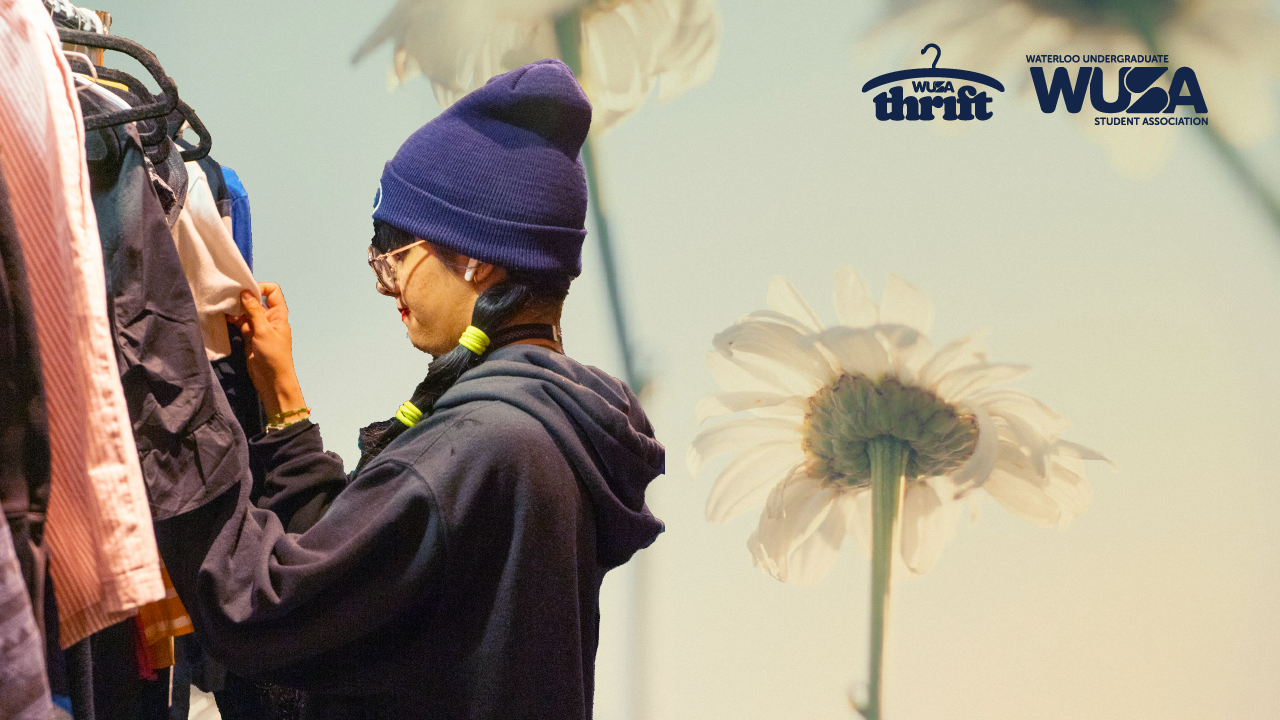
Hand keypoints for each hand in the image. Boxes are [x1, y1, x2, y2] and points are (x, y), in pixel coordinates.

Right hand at [227, 282, 306, 416]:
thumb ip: (255, 311)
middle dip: (243, 297)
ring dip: (235, 308)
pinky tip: (221, 316)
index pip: (272, 291)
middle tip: (227, 296)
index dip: (259, 287)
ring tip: (221, 305)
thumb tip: (245, 292)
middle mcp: (269, 318)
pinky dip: (232, 319)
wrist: (272, 380)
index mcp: (278, 314)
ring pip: (245, 311)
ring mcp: (258, 327)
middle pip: (256, 299)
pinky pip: (240, 323)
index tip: (244, 292)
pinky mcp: (248, 336)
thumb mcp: (264, 331)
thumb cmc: (274, 356)